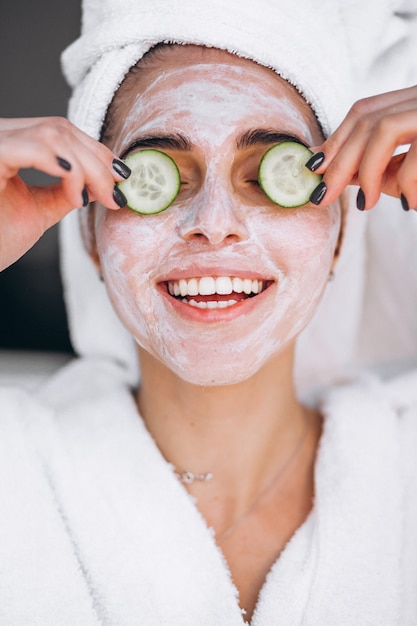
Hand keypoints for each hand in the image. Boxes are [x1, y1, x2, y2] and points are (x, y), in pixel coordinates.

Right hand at [0, 117, 129, 270]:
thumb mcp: (40, 209)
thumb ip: (66, 190)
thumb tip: (101, 181)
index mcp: (8, 144)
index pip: (59, 131)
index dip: (95, 152)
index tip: (121, 180)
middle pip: (60, 129)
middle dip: (97, 163)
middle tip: (115, 196)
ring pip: (52, 134)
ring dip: (85, 168)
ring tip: (91, 200)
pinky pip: (31, 146)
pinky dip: (61, 165)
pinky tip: (76, 190)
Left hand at [307, 85, 416, 209]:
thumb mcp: (409, 171)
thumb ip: (377, 170)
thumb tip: (333, 173)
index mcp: (413, 102)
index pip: (364, 111)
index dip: (335, 140)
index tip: (314, 169)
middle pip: (367, 120)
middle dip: (339, 162)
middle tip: (323, 197)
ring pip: (384, 129)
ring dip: (367, 172)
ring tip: (367, 203)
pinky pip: (414, 156)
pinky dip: (408, 183)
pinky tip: (411, 203)